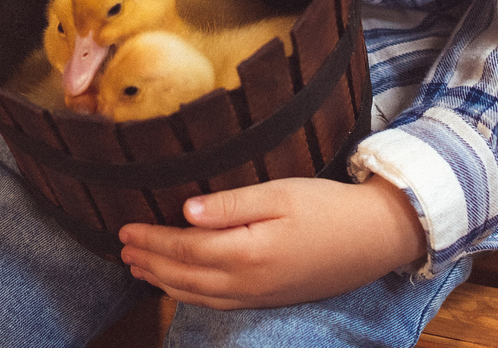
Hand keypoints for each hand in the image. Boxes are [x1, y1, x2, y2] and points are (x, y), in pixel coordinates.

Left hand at [118, 175, 427, 309]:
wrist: (375, 238)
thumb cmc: (328, 207)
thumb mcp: (280, 194)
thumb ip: (231, 205)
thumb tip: (185, 211)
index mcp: (246, 253)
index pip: (185, 248)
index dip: (152, 239)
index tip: (125, 228)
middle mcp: (248, 283)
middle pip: (185, 276)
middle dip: (150, 261)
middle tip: (122, 248)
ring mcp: (259, 296)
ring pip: (198, 295)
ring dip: (164, 281)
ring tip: (139, 268)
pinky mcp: (270, 298)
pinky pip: (218, 303)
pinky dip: (190, 295)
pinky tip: (182, 286)